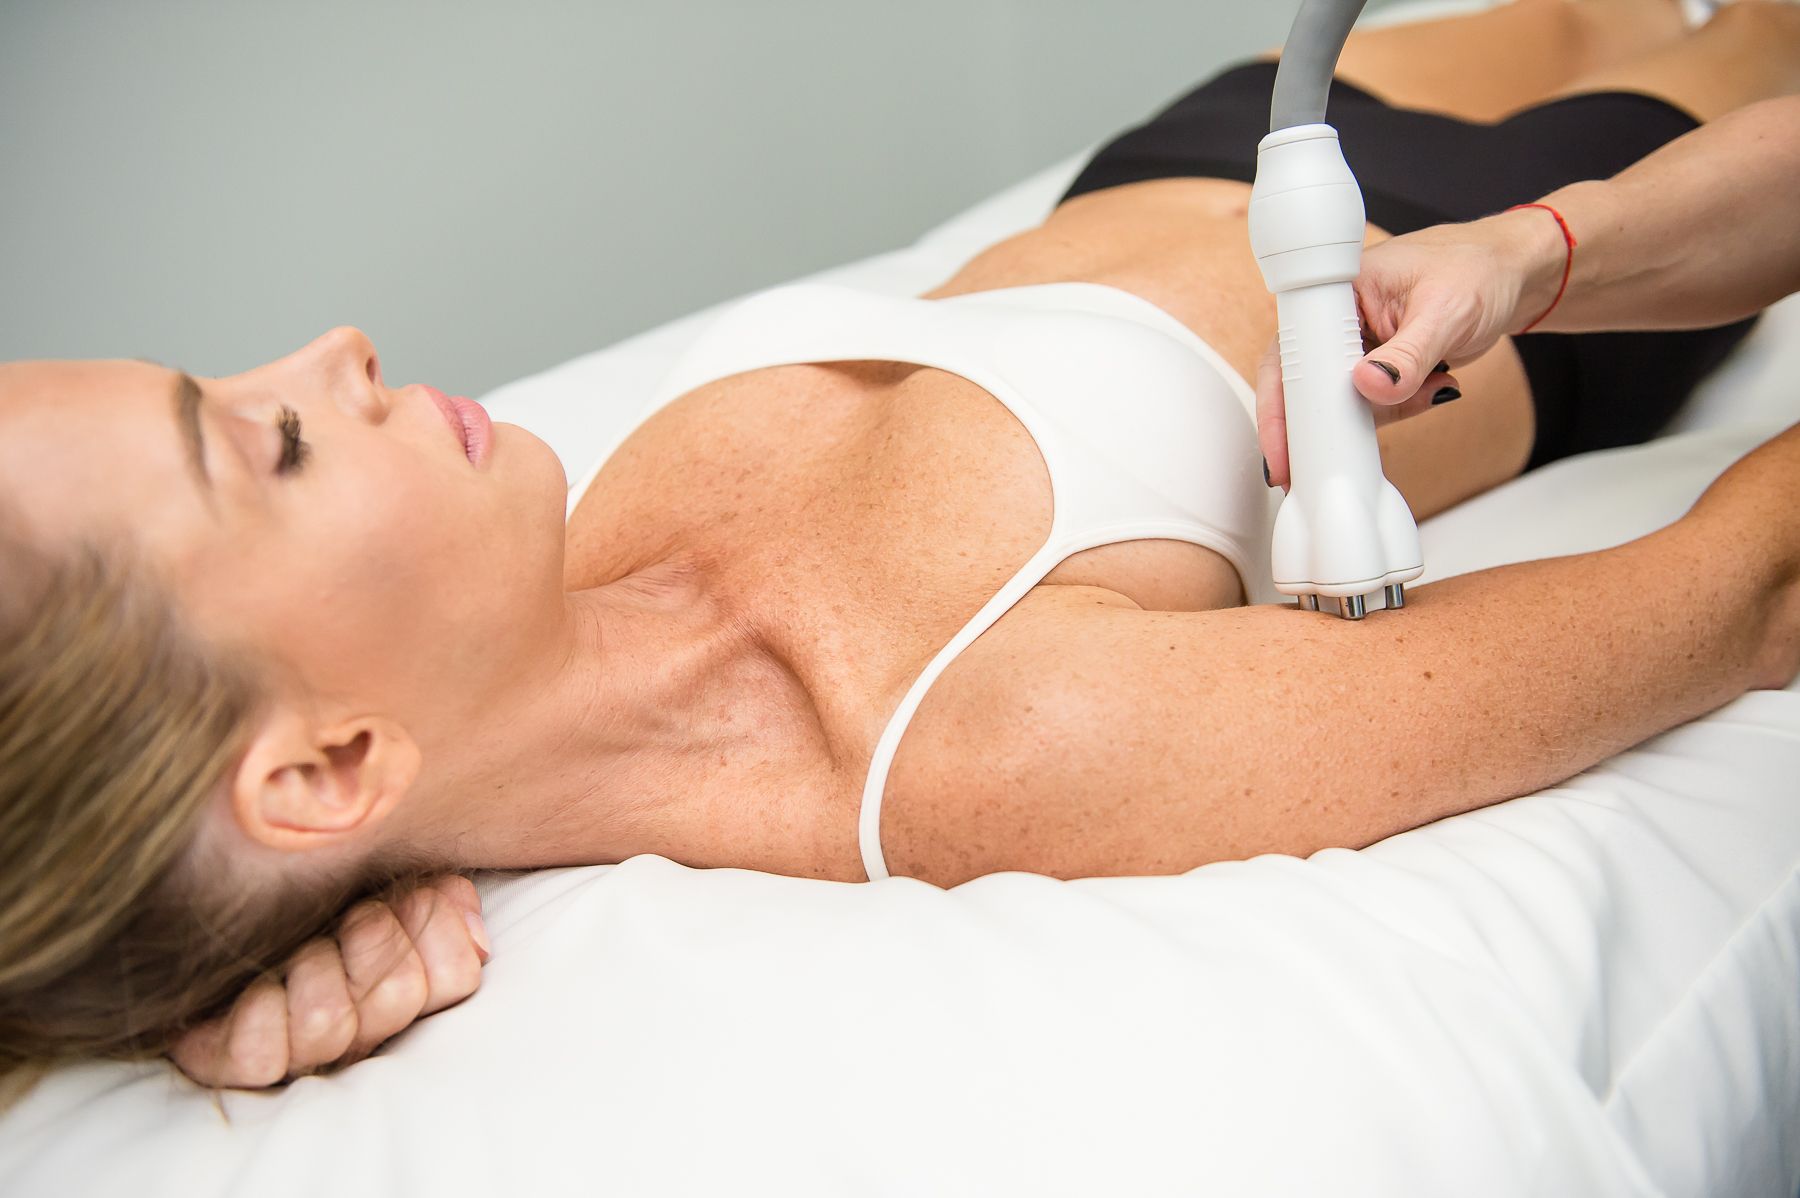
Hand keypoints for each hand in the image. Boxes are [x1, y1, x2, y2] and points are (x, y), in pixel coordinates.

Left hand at [167, 873, 490, 1088]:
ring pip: (330, 1022)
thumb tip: (477, 940)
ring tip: (291, 951)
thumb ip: (442, 894)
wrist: (209, 901)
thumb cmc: (310, 891)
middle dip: (366, 934)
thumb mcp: (385, 874)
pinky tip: (254, 987)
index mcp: (410, 979)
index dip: (429, 924)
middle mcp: (367, 1025)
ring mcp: (306, 1050)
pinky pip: (263, 1053)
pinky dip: (256, 1010)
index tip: (391, 899)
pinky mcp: (242, 1063)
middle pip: (398, 994)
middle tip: (339, 919)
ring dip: (307, 966)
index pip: (458, 975)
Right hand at [1256, 209, 1561, 489]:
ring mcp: (1355, 347)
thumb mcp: (1446, 310)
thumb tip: (1369, 387)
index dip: (1279, 404)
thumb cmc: (1478, 269)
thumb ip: (1409, 354)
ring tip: (1428, 388)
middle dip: (1322, 424)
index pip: (1291, 353)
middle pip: (1303, 387)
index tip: (1282, 449)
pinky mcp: (1376, 368)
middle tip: (1327, 462)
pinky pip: (1371, 406)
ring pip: (1340, 403)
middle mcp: (1336, 320)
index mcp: (1336, 290)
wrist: (1512, 275)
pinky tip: (1435, 385)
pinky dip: (1399, 410)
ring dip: (1376, 415)